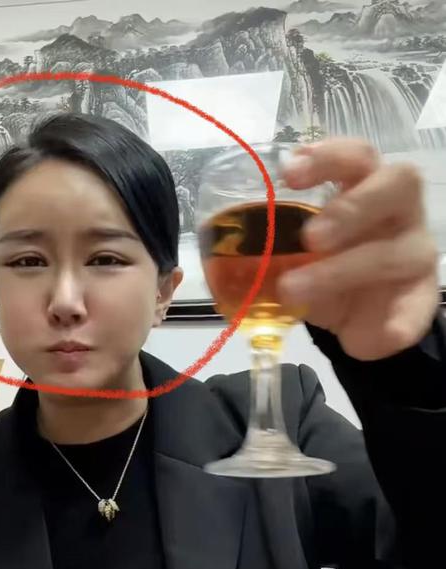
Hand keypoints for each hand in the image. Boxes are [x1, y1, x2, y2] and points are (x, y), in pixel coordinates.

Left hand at [279, 138, 439, 360]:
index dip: (328, 158)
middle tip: (309, 237)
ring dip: (340, 272)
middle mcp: (397, 210)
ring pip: (393, 253)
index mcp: (364, 185)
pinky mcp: (422, 296)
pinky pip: (417, 308)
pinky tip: (375, 335)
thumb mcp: (294, 254)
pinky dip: (396, 323)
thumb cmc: (325, 266)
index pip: (356, 156)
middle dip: (350, 208)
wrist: (359, 317)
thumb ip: (271, 248)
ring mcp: (415, 252)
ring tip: (294, 291)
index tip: (289, 173)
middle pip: (396, 184)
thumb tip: (223, 260)